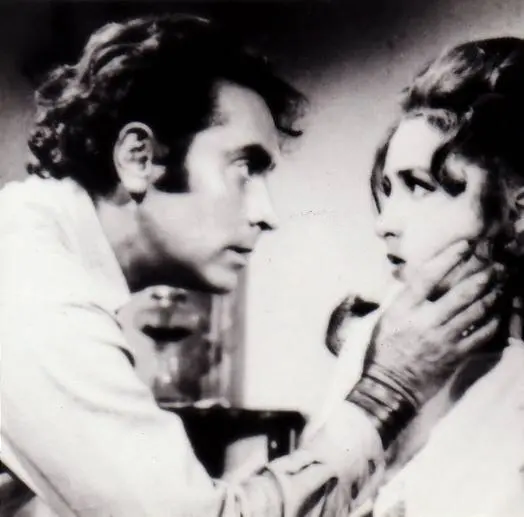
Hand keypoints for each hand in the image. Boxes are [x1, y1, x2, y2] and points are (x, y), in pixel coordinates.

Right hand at [370, 239, 502, 403]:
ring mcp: (442, 340)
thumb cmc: (383, 351)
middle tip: (496, 266)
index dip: (448, 258)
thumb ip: (404, 300)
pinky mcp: (455, 357)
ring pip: (475, 312)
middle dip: (482, 276)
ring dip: (492, 295)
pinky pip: (481, 336)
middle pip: (460, 293)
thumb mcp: (385, 319)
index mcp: (403, 310)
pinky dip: (493, 322)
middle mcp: (424, 322)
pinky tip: (498, 312)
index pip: (428, 277)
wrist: (388, 386)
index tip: (465, 245)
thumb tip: (421, 281)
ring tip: (502, 284)